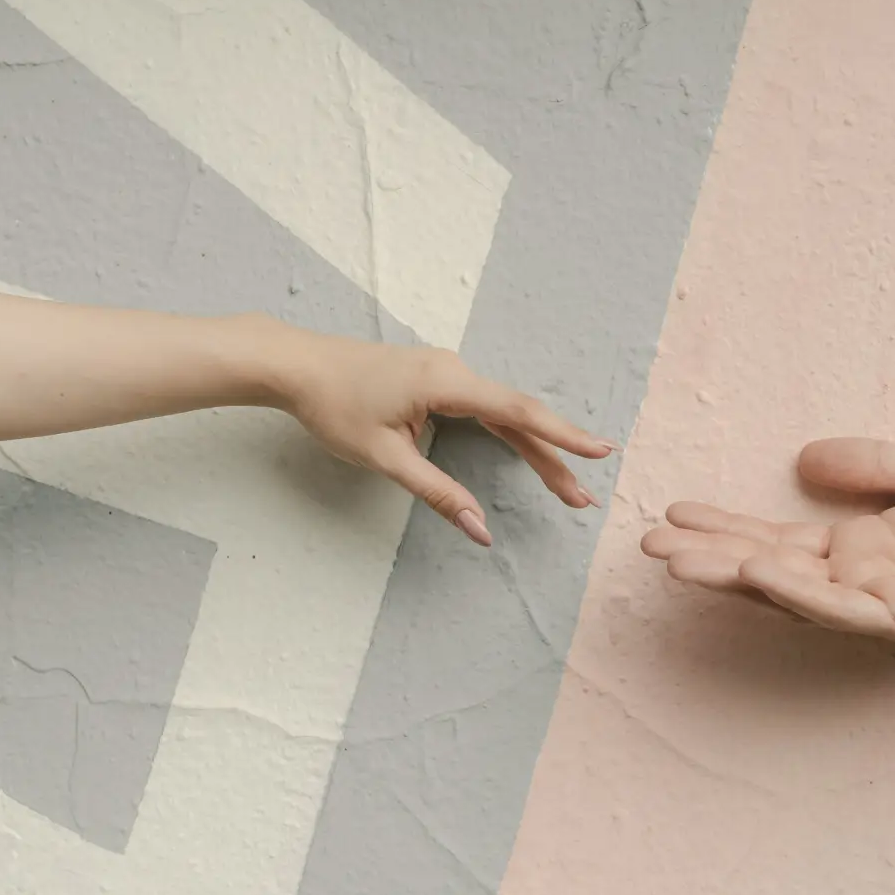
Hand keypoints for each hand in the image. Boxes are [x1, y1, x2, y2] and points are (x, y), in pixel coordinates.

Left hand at [263, 328, 616, 546]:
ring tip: (564, 486)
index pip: (518, 413)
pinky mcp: (436, 380)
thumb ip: (437, 493)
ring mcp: (447, 373)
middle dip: (554, 459)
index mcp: (447, 383)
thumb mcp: (384, 458)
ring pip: (504, 414)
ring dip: (535, 448)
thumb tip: (479, 530)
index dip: (562, 436)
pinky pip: (485, 408)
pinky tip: (528, 451)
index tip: (600, 451)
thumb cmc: (333, 407)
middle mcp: (455, 371)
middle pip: (518, 417)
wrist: (295, 364)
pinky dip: (510, 432)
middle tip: (582, 499)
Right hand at [640, 438, 894, 642]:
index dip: (725, 526)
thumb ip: (868, 466)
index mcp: (860, 551)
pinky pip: (842, 608)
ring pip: (791, 595)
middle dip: (708, 558)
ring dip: (733, 577)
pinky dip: (798, 591)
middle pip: (767, 572)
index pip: (776, 540)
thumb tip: (803, 457)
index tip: (675, 510)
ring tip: (679, 559)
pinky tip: (758, 568)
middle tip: (648, 545)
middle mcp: (860, 584)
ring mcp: (882, 607)